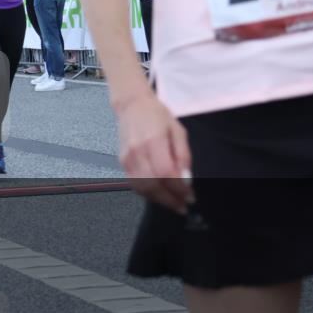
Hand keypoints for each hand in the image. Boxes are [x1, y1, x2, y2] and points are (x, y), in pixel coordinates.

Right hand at [117, 93, 192, 214]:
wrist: (132, 106)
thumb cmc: (156, 115)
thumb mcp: (178, 131)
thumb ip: (183, 155)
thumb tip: (186, 179)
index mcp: (153, 140)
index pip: (166, 173)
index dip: (178, 188)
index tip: (190, 196)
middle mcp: (138, 151)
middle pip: (153, 184)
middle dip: (170, 199)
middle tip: (183, 206)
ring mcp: (128, 158)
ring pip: (142, 188)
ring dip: (159, 199)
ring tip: (173, 204)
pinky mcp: (123, 162)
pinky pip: (135, 184)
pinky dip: (148, 194)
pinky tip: (159, 195)